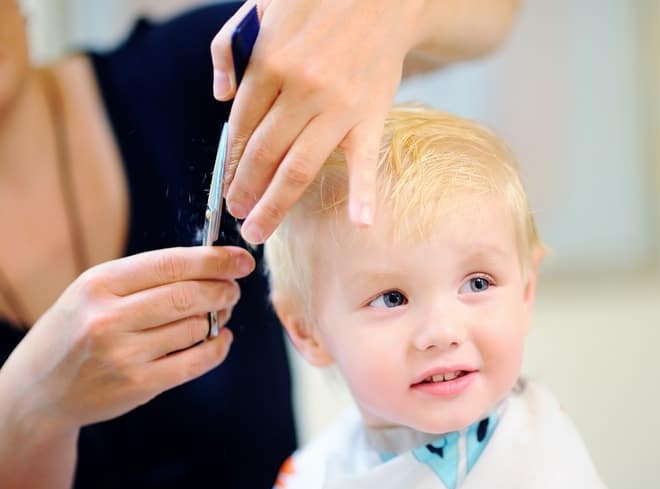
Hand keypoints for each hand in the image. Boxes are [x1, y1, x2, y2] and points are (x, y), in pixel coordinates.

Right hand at [0, 246, 253, 432]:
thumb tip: (213, 267)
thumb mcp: (93, 292)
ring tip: (217, 314)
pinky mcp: (138, 385)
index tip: (241, 260)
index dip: (215, 260)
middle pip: (188, 295)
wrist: (37, 389)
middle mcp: (108, 318)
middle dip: (223, 289)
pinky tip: (219, 339)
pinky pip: (195, 362)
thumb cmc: (76, 330)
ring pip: (195, 328)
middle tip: (233, 289)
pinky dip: (217, 348)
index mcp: (98, 285)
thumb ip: (145, 277)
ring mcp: (123, 355)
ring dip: (217, 318)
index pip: (170, 264)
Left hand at [210, 0, 426, 242]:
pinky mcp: (371, 115)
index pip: (242, 127)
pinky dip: (364, 194)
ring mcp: (338, 107)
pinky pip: (366, 160)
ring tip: (258, 229)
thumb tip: (221, 97)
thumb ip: (229, 48)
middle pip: (264, 153)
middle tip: (237, 215)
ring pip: (298, 167)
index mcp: (269, 62)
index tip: (228, 186)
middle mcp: (300, 89)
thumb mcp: (260, 8)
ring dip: (274, 204)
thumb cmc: (317, 2)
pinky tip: (360, 223)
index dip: (232, 162)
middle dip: (245, 190)